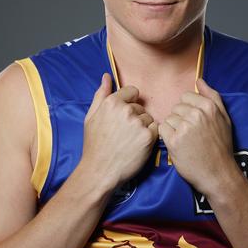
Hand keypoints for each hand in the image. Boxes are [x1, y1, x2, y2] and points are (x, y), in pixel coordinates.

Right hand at [80, 73, 158, 189]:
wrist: (99, 171)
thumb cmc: (94, 145)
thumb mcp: (91, 117)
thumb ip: (100, 94)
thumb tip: (106, 75)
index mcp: (112, 102)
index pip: (133, 92)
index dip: (130, 103)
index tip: (124, 117)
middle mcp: (126, 110)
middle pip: (141, 107)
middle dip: (136, 118)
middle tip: (124, 134)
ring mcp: (138, 123)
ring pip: (149, 119)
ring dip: (143, 128)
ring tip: (130, 141)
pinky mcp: (148, 137)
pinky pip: (156, 130)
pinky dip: (150, 137)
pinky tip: (137, 146)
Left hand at [159, 78, 236, 196]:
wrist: (218, 173)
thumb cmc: (221, 146)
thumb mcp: (224, 118)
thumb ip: (212, 96)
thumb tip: (199, 80)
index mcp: (209, 106)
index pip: (186, 97)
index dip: (188, 110)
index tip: (195, 122)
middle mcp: (196, 114)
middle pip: (176, 108)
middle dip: (181, 119)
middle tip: (191, 134)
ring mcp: (184, 127)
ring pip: (169, 118)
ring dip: (174, 129)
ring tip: (186, 141)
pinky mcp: (174, 140)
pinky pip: (162, 129)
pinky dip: (167, 137)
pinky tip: (178, 145)